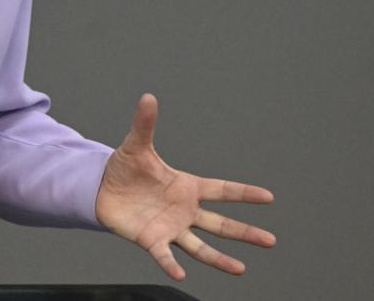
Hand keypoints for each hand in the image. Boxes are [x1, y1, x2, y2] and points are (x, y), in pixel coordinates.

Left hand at [94, 93, 274, 280]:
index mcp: (187, 187)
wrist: (101, 190)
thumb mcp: (136, 145)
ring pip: (201, 246)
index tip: (269, 197)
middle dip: (245, 232)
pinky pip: (165, 255)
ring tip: (241, 268)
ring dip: (220, 258)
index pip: (221, 190)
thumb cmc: (124, 168)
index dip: (243, 192)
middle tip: (271, 240)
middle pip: (220, 223)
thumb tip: (148, 97)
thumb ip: (145, 124)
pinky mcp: (152, 240)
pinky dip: (171, 264)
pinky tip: (180, 275)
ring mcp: (171, 227)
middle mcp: (184, 210)